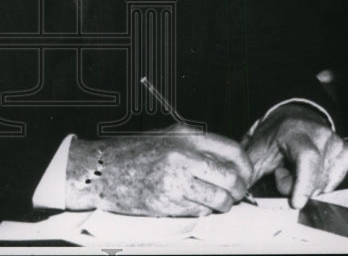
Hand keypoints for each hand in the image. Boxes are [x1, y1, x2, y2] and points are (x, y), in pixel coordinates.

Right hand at [66, 128, 252, 215]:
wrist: (101, 169)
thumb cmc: (134, 152)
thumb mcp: (169, 137)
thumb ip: (198, 147)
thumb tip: (231, 164)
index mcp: (186, 136)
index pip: (233, 151)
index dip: (245, 168)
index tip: (245, 176)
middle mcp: (183, 155)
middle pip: (231, 178)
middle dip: (237, 191)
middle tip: (232, 194)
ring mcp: (175, 180)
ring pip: (219, 200)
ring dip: (221, 205)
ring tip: (210, 201)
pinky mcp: (166, 202)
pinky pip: (198, 212)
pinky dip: (200, 211)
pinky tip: (188, 202)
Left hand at [242, 103, 347, 208]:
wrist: (290, 118)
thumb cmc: (273, 137)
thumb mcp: (257, 151)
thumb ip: (249, 173)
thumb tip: (239, 192)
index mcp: (294, 131)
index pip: (307, 158)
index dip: (304, 183)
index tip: (296, 203)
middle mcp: (319, 133)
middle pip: (316, 177)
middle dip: (297, 186)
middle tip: (283, 174)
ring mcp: (334, 140)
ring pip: (327, 181)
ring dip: (310, 185)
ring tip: (296, 169)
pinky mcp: (345, 149)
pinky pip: (338, 178)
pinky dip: (325, 182)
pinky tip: (312, 173)